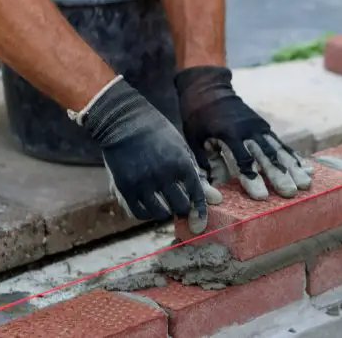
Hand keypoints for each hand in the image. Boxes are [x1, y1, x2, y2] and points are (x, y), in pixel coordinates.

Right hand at [79, 77, 216, 233]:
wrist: (123, 121)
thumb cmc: (157, 134)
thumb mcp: (181, 149)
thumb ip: (196, 175)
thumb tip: (218, 199)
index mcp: (181, 164)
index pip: (197, 195)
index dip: (201, 210)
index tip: (201, 221)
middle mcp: (163, 175)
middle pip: (181, 207)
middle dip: (183, 208)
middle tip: (179, 204)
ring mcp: (143, 183)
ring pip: (161, 214)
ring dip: (165, 212)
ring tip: (163, 203)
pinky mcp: (124, 188)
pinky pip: (139, 213)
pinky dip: (147, 213)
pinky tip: (149, 204)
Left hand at [175, 66, 311, 199]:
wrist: (209, 90)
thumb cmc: (197, 119)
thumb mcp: (193, 140)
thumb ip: (204, 163)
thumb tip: (211, 189)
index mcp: (228, 133)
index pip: (243, 159)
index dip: (252, 178)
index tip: (261, 196)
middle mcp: (248, 130)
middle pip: (266, 156)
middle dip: (279, 175)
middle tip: (290, 193)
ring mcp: (259, 128)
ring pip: (278, 150)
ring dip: (292, 168)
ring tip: (305, 185)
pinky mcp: (264, 127)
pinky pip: (280, 144)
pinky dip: (292, 157)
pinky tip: (304, 169)